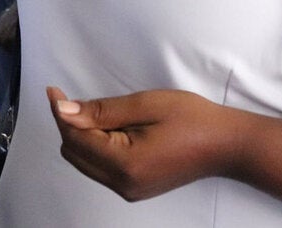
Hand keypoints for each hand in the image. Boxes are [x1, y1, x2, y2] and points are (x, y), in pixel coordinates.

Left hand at [46, 86, 232, 201]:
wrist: (226, 144)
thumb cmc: (192, 119)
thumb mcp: (146, 105)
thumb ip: (102, 111)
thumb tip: (64, 111)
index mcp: (125, 164)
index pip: (76, 138)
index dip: (62, 113)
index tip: (55, 91)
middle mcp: (123, 185)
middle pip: (75, 153)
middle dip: (70, 125)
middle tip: (75, 98)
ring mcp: (129, 190)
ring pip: (85, 162)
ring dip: (83, 136)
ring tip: (99, 111)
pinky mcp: (135, 188)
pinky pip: (100, 168)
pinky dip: (97, 146)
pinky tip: (111, 127)